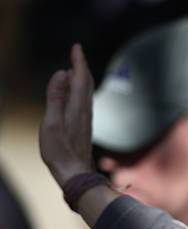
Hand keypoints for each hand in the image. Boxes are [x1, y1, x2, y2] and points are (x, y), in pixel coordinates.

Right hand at [39, 44, 94, 186]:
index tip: (76, 47)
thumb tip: (62, 74)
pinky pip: (85, 101)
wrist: (75, 173)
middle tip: (76, 52)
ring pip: (87, 92)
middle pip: (86, 83)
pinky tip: (78, 93)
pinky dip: (81, 90)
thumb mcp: (51, 123)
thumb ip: (56, 97)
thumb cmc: (60, 152)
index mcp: (77, 107)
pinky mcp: (84, 127)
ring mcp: (86, 119)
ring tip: (76, 67)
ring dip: (82, 77)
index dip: (78, 61)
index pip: (80, 78)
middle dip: (81, 66)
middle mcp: (85, 111)